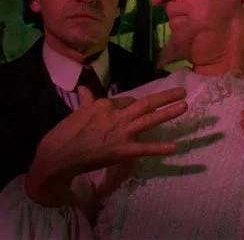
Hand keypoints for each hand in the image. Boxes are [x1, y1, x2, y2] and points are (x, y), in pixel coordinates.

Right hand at [27, 86, 187, 205]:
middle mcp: (116, 115)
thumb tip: (83, 88)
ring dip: (168, 113)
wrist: (59, 155)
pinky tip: (176, 147)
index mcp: (104, 104)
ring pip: (149, 120)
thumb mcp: (77, 112)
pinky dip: (160, 148)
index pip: (126, 101)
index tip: (136, 109)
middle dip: (165, 97)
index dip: (132, 106)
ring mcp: (121, 132)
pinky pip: (145, 148)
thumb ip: (86, 100)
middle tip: (182, 91)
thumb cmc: (65, 133)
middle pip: (145, 103)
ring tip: (184, 106)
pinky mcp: (122, 150)